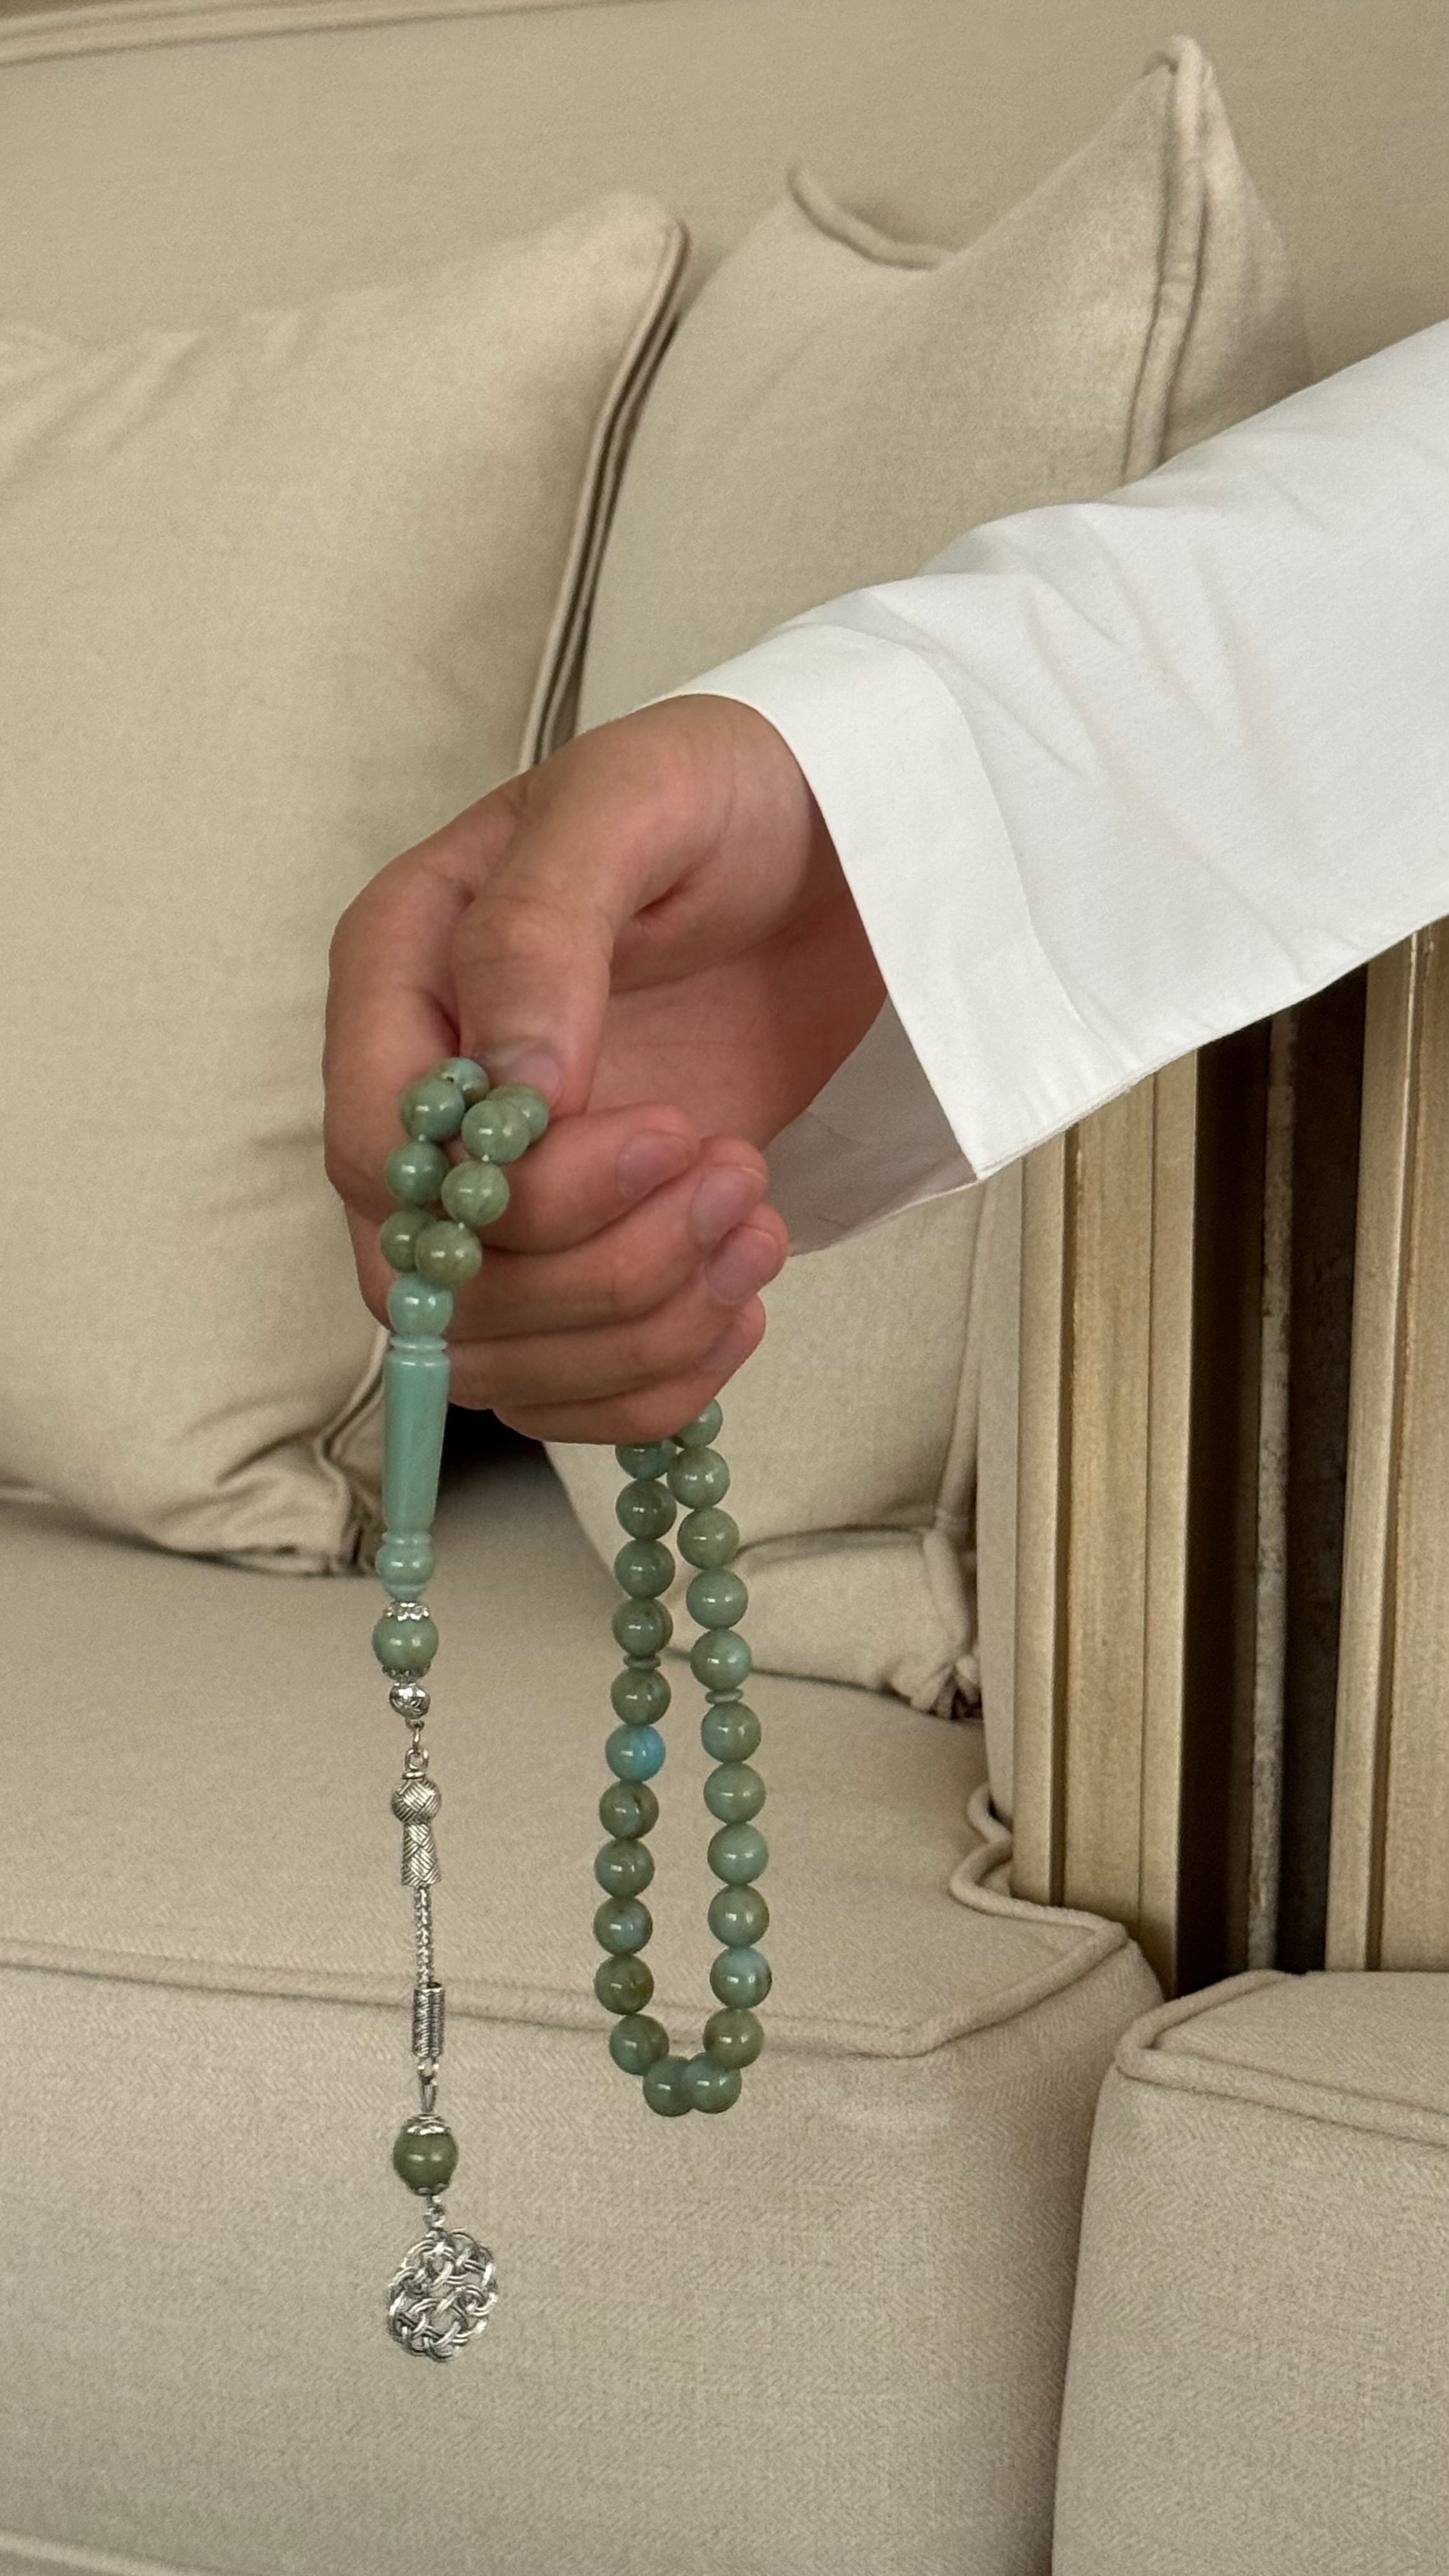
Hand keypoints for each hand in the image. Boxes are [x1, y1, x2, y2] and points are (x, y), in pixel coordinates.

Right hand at [323, 692, 885, 1442]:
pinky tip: (744, 1291)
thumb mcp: (637, 804)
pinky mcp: (589, 1249)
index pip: (373, 1152)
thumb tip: (507, 1093)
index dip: (507, 1190)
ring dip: (645, 1324)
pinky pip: (577, 1383)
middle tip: (729, 1172)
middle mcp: (428, 1103)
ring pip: (504, 1356)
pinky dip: (664, 1376)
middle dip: (596, 1269)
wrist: (838, 844)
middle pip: (433, 1285)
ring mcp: (507, 1192)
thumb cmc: (725, 798)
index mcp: (401, 978)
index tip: (661, 1130)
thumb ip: (543, 929)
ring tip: (755, 1215)